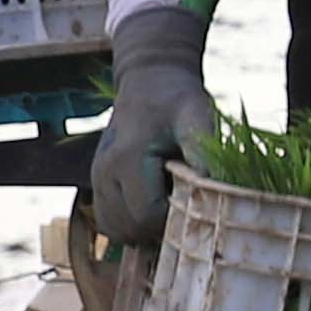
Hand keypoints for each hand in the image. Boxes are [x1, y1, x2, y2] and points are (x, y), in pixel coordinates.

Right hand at [87, 4, 219, 251]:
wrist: (149, 80)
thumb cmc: (177, 98)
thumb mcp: (197, 116)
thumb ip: (203, 152)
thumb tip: (214, 192)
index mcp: (127, 158)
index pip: (149, 216)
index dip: (177, 219)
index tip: (197, 200)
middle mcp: (104, 172)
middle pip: (132, 228)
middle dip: (162, 227)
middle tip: (186, 201)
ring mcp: (96, 179)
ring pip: (116, 230)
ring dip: (144, 229)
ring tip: (169, 202)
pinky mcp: (96, 183)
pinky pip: (108, 223)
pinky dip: (129, 225)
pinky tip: (152, 205)